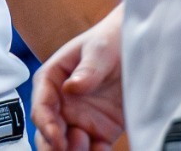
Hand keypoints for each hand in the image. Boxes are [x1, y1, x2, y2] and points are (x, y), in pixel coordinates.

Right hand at [32, 8, 125, 150]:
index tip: (57, 138)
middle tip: (66, 150)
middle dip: (52, 146)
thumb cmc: (111, 40)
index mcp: (53, 80)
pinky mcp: (102, 131)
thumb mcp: (99, 50)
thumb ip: (86, 70)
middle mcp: (63, 103)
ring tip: (90, 145)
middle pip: (48, 132)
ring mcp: (81, 119)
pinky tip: (102, 150)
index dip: (46, 125)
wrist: (138, 46)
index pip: (41, 106)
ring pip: (67, 146)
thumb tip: (71, 88)